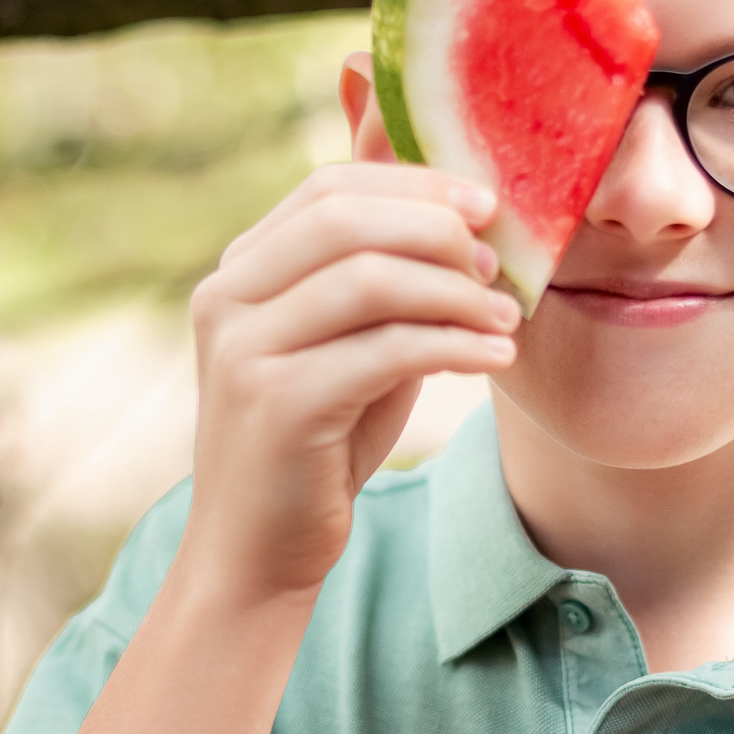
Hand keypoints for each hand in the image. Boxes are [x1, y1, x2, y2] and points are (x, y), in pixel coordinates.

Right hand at [179, 163, 516, 599]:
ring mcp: (243, 350)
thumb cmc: (321, 441)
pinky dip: (453, 345)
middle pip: (345, 218)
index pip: (329, 188)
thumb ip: (386, 276)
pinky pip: (384, 350)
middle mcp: (226, 298)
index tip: (486, 203)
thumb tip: (454, 200)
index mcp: (240, 272)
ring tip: (507, 317)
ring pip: (368, 279)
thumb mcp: (354, 342)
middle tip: (498, 264)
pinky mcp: (276, 404)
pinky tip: (495, 357)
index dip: (414, 182)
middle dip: (436, 230)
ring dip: (454, 292)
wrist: (258, 552)